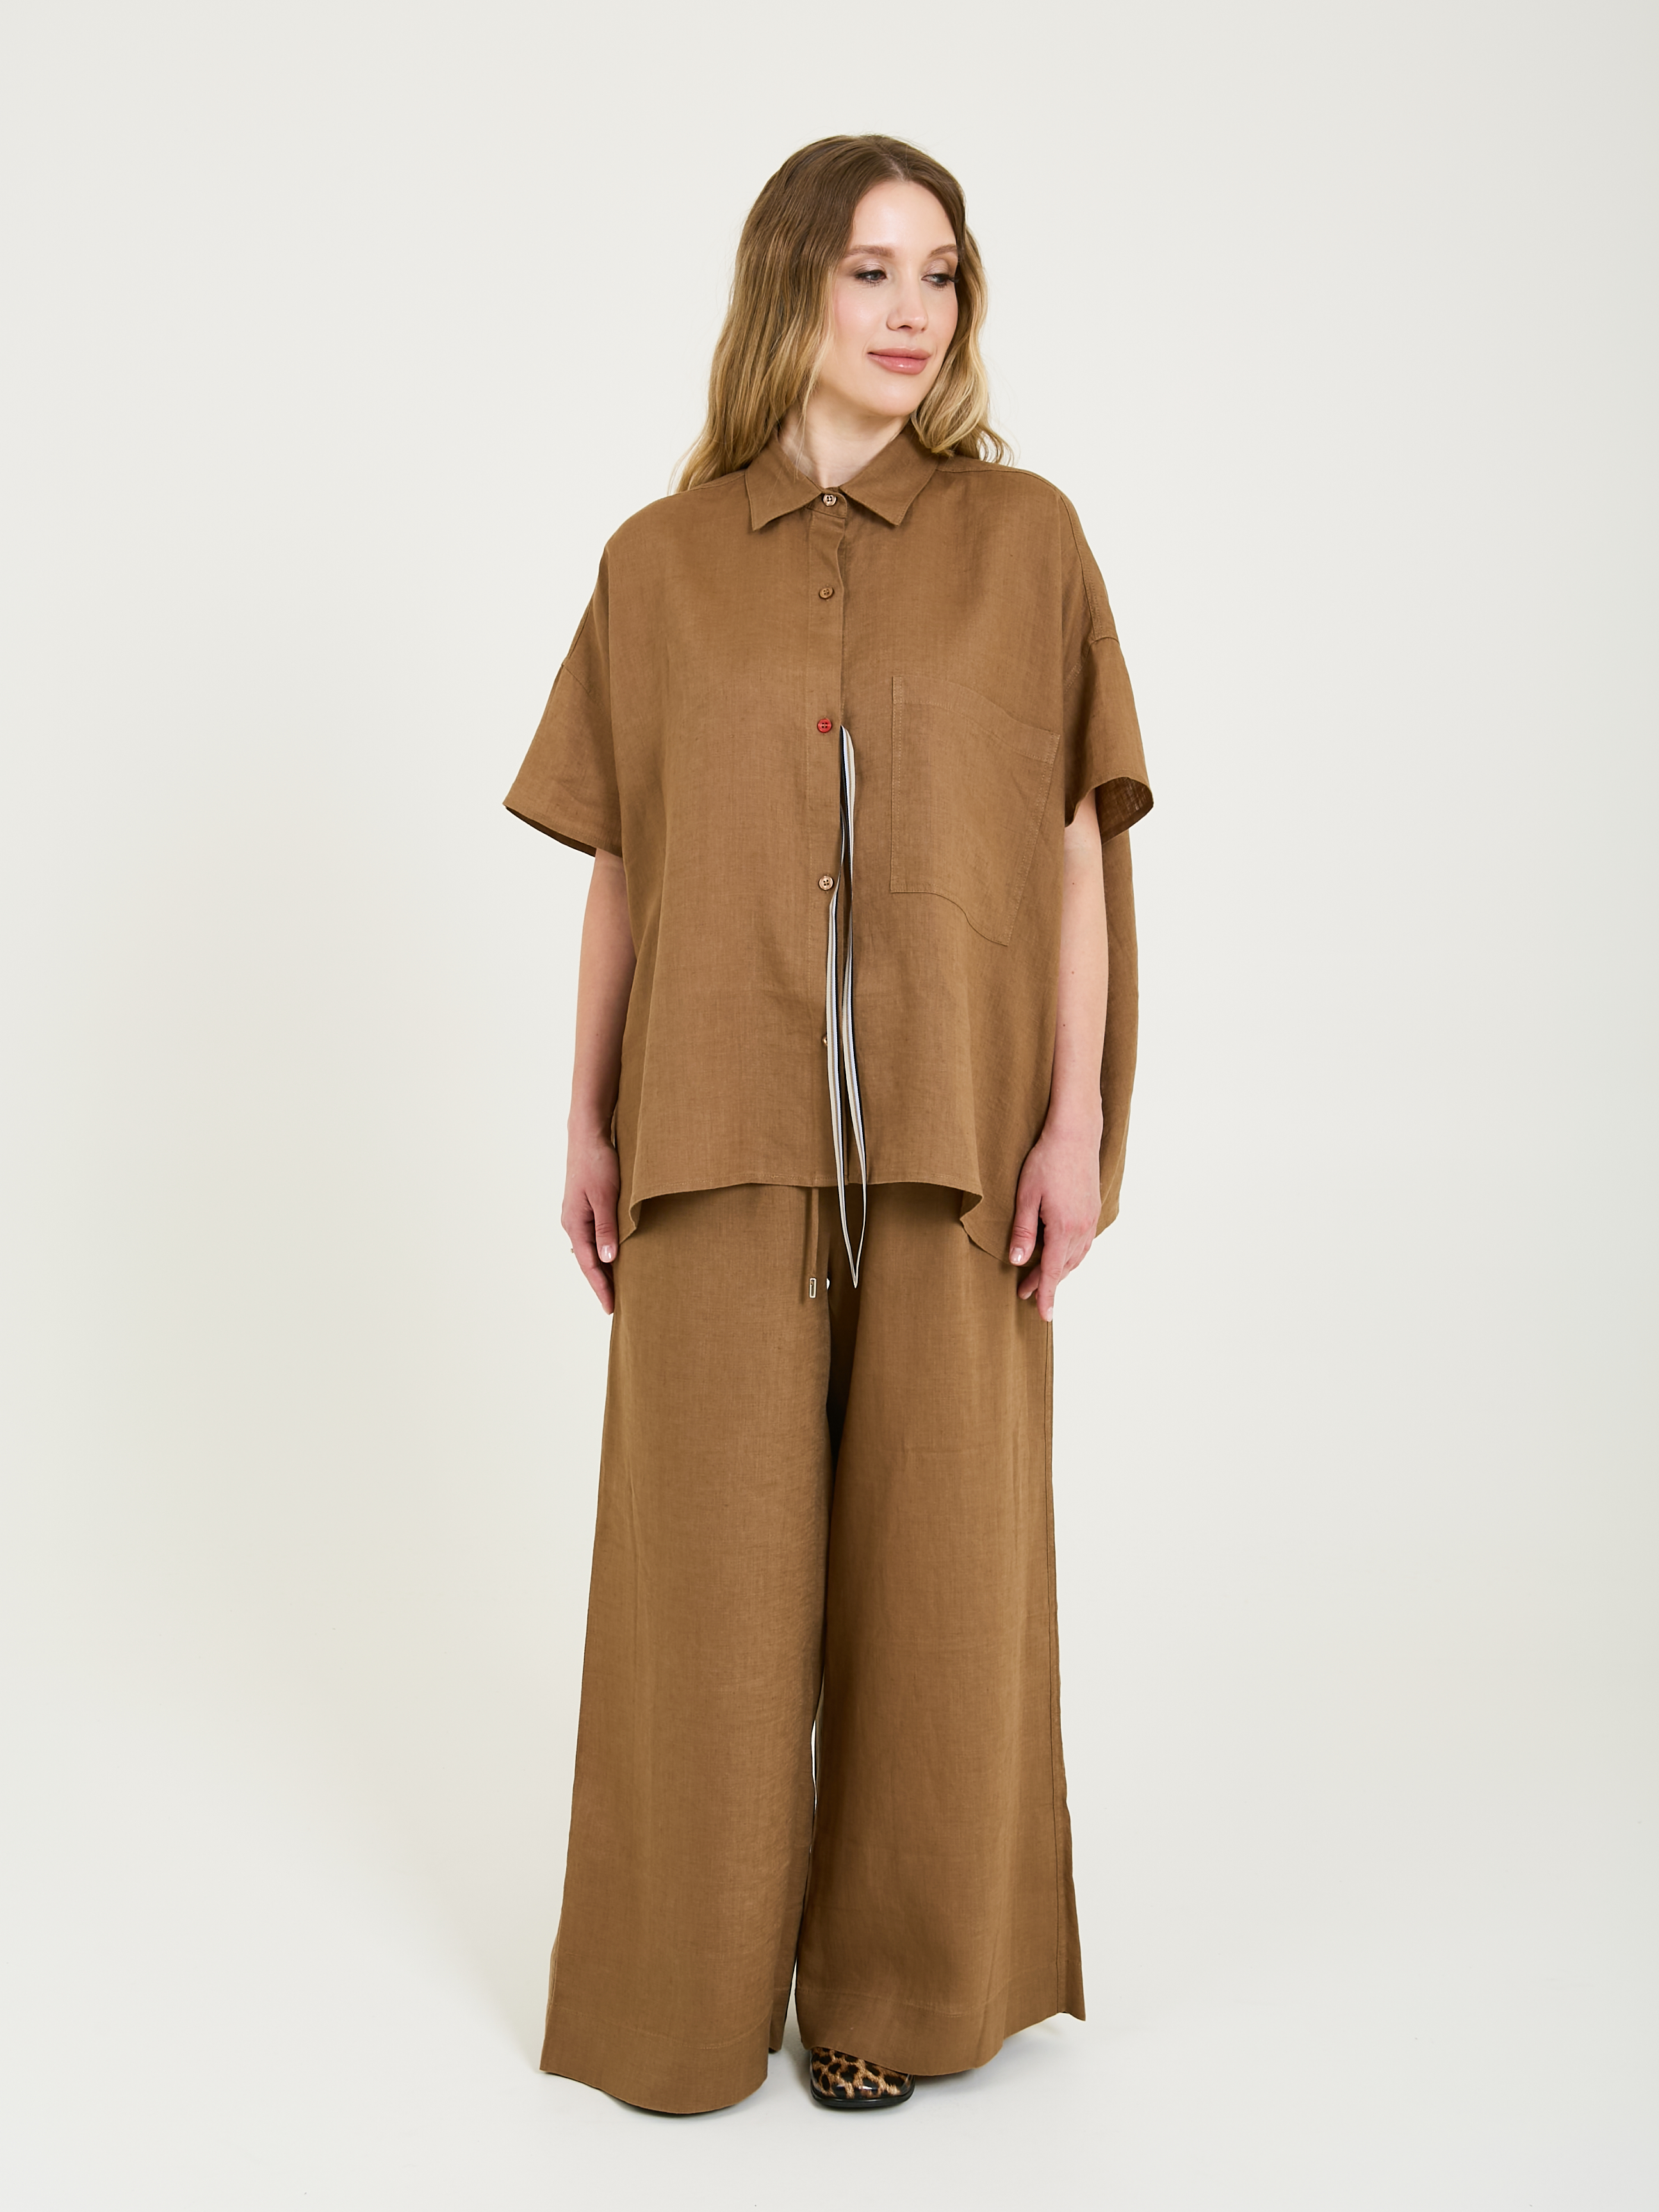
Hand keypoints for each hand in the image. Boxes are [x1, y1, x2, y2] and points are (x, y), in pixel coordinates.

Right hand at [562, 1127, 621, 1314]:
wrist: (588, 1135)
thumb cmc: (598, 1162)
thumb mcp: (606, 1196)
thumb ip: (606, 1227)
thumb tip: (607, 1258)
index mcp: (574, 1223)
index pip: (589, 1265)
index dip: (601, 1287)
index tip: (611, 1308)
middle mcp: (572, 1222)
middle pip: (587, 1261)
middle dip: (600, 1283)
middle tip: (615, 1305)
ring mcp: (576, 1214)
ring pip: (589, 1249)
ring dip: (601, 1268)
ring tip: (615, 1287)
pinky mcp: (584, 1206)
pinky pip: (592, 1236)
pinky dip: (601, 1251)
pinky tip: (610, 1257)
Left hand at [1008, 1119, 1101, 1320]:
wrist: (1075, 1135)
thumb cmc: (1046, 1161)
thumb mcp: (1026, 1196)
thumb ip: (1023, 1231)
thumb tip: (1016, 1261)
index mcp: (1063, 1227)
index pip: (1051, 1271)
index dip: (1045, 1294)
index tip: (1043, 1315)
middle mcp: (1081, 1228)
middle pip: (1063, 1267)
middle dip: (1045, 1283)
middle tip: (1023, 1294)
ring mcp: (1090, 1220)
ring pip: (1075, 1258)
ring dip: (1058, 1271)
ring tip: (1039, 1278)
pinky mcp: (1093, 1212)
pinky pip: (1083, 1245)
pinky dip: (1070, 1257)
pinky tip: (1061, 1256)